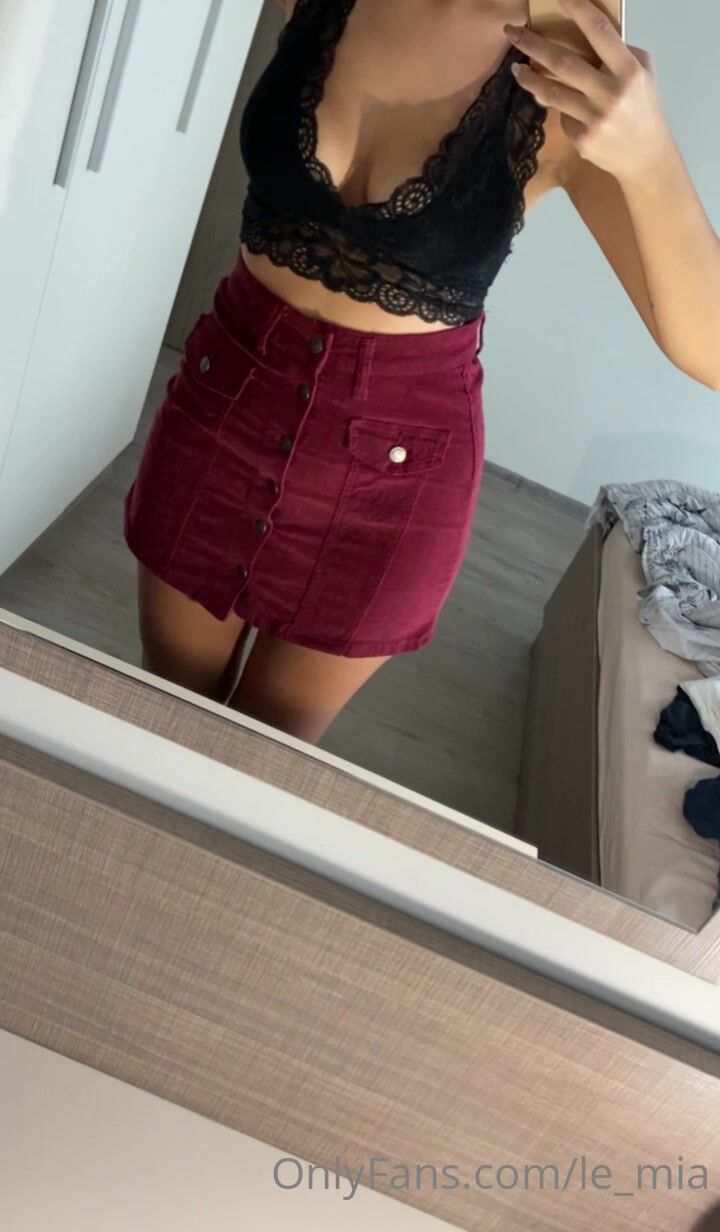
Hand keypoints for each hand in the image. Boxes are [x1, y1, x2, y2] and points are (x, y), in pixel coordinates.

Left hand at [504, 0, 672, 181]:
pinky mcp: (581, 138)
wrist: (645, 156)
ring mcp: (593, 118)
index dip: (576, 9)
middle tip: (512, 32)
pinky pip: (561, 114)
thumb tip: (586, 34)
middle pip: (562, 62)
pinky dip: (558, 107)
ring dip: (528, 78)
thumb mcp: (641, 73)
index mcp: (628, 70)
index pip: (599, 31)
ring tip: (517, 68)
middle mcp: (610, 93)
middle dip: (532, 44)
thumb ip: (618, 54)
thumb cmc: (643, 107)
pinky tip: (563, 106)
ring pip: (551, 92)